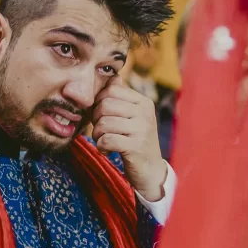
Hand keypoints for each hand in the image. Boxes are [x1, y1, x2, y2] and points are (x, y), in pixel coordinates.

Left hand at [93, 78, 167, 201]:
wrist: (150, 170)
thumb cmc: (136, 141)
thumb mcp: (132, 117)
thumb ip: (122, 98)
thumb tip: (113, 76)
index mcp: (143, 102)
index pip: (111, 90)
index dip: (99, 102)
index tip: (102, 116)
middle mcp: (145, 113)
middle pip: (105, 105)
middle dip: (96, 119)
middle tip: (101, 131)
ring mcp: (142, 129)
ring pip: (104, 123)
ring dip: (97, 135)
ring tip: (104, 141)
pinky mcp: (136, 146)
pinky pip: (107, 139)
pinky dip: (101, 147)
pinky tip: (107, 151)